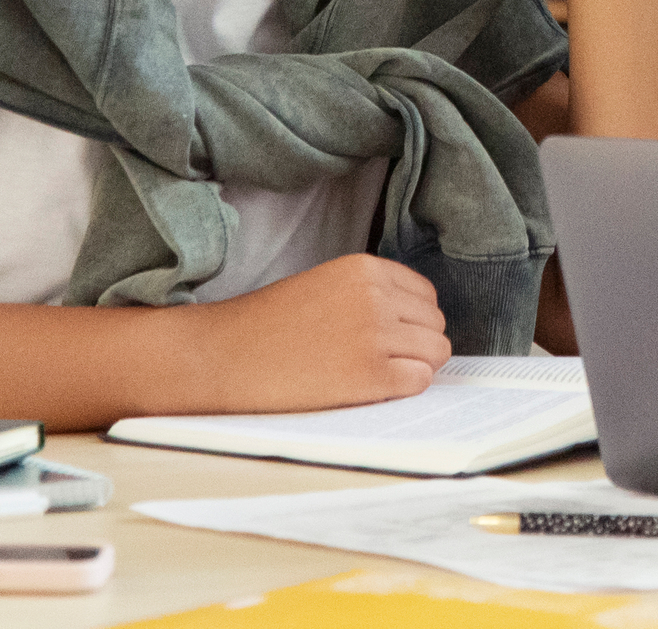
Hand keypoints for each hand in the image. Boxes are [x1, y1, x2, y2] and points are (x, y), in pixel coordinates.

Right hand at [183, 255, 450, 412]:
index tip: (392, 337)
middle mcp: (376, 296)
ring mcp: (375, 335)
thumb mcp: (324, 286)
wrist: (222, 357)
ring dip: (415, 367)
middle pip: (435, 324)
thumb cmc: (267, 326)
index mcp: (365, 269)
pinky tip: (373, 389)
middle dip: (416, 345)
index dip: (413, 321)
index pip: (426, 295)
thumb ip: (369, 294)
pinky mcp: (369, 374)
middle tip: (380, 361)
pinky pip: (420, 380)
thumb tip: (418, 322)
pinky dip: (404, 388)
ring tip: (376, 375)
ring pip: (436, 352)